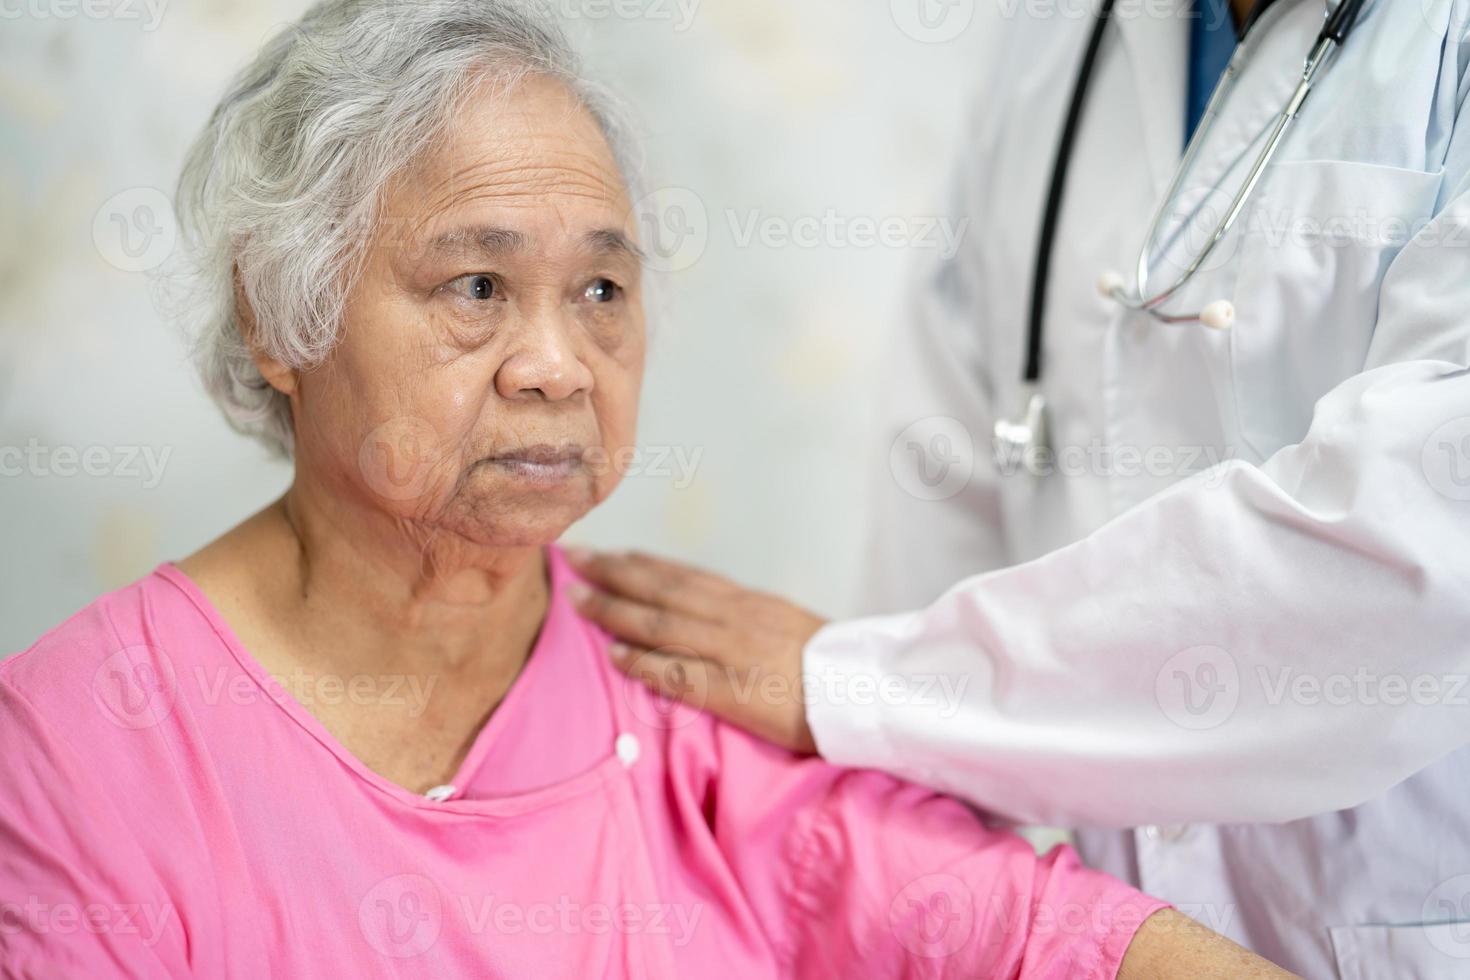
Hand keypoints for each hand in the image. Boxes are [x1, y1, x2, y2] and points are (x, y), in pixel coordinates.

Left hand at [564, 549, 826, 754]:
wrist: (858, 690)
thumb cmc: (826, 662)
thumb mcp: (783, 622)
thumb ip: (742, 615)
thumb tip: (705, 610)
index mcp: (744, 601)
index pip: (681, 574)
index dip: (639, 562)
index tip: (606, 552)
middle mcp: (730, 617)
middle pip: (661, 589)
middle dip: (613, 573)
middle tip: (572, 558)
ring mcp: (727, 651)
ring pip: (660, 623)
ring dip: (614, 610)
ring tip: (577, 600)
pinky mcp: (729, 689)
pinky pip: (677, 672)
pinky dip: (643, 662)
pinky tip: (614, 655)